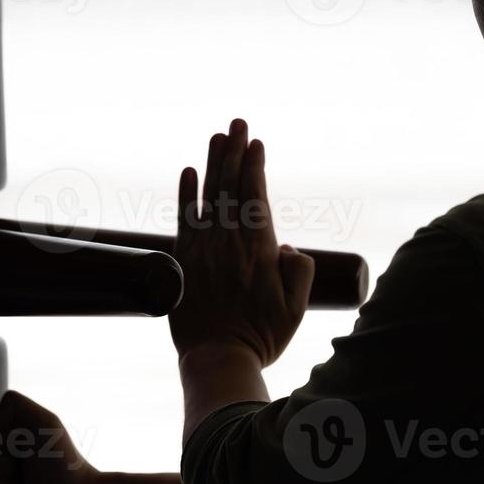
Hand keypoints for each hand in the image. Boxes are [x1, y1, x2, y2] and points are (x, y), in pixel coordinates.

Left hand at [171, 119, 315, 366]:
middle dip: (234, 152)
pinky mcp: (183, 263)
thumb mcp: (295, 310)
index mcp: (260, 251)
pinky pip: (184, 220)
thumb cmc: (260, 339)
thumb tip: (288, 248)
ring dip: (213, 164)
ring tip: (217, 136)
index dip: (255, 166)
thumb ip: (300, 274)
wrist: (217, 360)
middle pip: (232, 187)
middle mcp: (230, 244)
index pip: (256, 196)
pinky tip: (188, 173)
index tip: (256, 143)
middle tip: (237, 123)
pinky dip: (186, 195)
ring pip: (208, 197)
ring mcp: (204, 252)